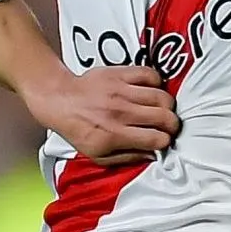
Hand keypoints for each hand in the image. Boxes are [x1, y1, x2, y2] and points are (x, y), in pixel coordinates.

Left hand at [23, 65, 178, 165]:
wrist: (59, 100)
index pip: (157, 139)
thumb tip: (153, 155)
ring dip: (166, 105)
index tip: (161, 140)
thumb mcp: (97, 155)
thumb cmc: (78, 128)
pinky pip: (150, 74)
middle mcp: (119, 113)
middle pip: (166, 118)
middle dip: (171, 125)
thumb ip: (127, 158)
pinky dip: (156, 82)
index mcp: (114, 135)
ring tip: (159, 109)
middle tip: (166, 125)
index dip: (164, 141)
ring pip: (162, 97)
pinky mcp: (119, 74)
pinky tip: (149, 90)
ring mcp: (120, 92)